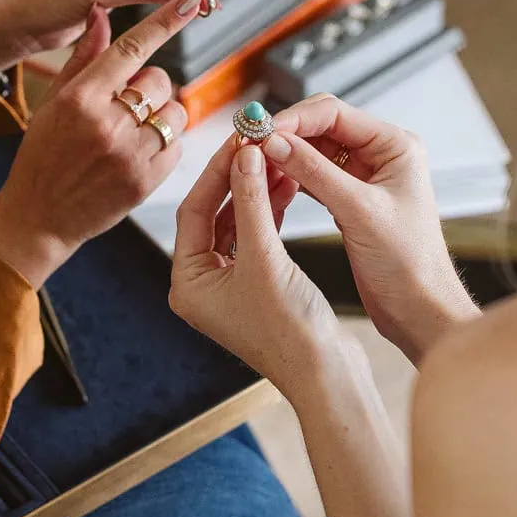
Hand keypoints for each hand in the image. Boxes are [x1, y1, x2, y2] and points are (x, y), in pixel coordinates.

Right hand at [0, 0, 200, 287]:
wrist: (38, 217)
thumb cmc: (41, 156)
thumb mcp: (52, 102)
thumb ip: (83, 58)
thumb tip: (101, 14)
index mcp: (80, 98)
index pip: (131, 49)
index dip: (164, 22)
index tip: (187, 1)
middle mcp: (106, 124)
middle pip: (159, 80)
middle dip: (149, 86)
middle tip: (126, 104)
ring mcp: (129, 154)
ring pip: (175, 112)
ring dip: (162, 114)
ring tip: (134, 129)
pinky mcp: (146, 181)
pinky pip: (177, 145)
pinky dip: (166, 143)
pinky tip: (140, 151)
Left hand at [170, 139, 342, 397]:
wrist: (329, 374)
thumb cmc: (291, 333)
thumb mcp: (265, 257)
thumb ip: (251, 202)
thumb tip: (244, 157)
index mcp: (188, 284)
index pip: (193, 212)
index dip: (215, 173)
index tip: (236, 142)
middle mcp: (202, 284)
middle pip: (212, 214)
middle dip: (235, 178)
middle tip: (254, 143)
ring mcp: (229, 285)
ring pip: (236, 223)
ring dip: (255, 191)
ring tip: (274, 158)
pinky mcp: (257, 285)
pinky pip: (256, 236)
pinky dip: (269, 211)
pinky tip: (285, 186)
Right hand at [258, 94, 479, 363]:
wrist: (420, 310)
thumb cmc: (410, 265)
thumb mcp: (358, 211)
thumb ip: (315, 172)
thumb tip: (276, 142)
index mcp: (395, 146)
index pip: (334, 113)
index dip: (294, 118)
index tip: (261, 131)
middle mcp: (381, 155)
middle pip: (321, 126)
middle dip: (286, 133)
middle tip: (251, 142)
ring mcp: (364, 176)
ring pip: (313, 150)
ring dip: (285, 154)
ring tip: (255, 161)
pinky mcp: (350, 198)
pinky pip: (313, 174)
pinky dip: (291, 175)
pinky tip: (271, 180)